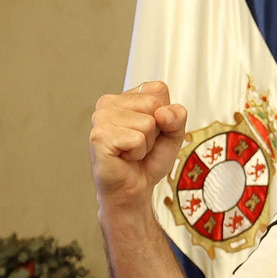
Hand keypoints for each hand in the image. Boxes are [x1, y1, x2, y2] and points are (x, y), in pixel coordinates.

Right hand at [89, 81, 187, 209]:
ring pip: (147, 123)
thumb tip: (163, 113)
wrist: (134, 188)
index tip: (152, 131)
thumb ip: (177, 116)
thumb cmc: (148, 160)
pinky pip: (137, 139)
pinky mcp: (99, 136)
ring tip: (132, 151)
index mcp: (125, 96)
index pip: (158, 89)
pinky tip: (124, 157)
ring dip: (146, 144)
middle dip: (156, 131)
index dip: (165, 115)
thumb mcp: (173, 134)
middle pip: (154, 104)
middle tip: (140, 144)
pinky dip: (138, 153)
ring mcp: (101, 118)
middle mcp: (108, 103)